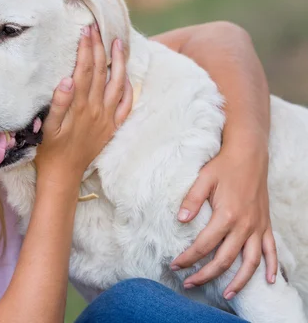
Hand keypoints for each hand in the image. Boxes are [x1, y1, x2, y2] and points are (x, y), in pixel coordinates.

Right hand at [35, 23, 132, 185]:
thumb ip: (58, 104)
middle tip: (97, 28)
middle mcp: (96, 109)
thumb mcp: (47, 128)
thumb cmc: (49, 151)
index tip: (85, 30)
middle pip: (100, 72)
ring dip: (119, 62)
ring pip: (117, 84)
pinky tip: (126, 76)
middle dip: (99, 48)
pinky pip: (125, 105)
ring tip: (119, 43)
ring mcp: (107, 118)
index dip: (85, 49)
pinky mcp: (112, 128)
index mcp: (79, 106)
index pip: (84, 70)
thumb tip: (66, 79)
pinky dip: (128, 89)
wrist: (63, 175)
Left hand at [171, 137, 276, 299]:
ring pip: (251, 261)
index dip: (188, 258)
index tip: (175, 266)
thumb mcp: (203, 179)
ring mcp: (257, 226)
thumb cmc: (223, 166)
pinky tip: (270, 281)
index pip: (204, 245)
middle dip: (206, 275)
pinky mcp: (265, 224)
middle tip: (189, 284)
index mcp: (226, 215)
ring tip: (228, 294)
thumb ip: (191, 200)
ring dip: (240, 280)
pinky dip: (272, 266)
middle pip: (225, 259)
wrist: (249, 154)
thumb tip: (180, 220)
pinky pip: (271, 250)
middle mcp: (244, 225)